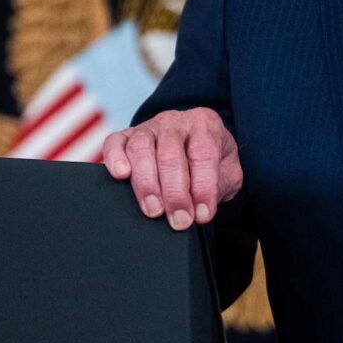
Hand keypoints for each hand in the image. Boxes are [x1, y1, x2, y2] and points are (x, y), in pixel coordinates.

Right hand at [102, 108, 242, 229]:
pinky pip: (115, 142)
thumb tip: (199, 211)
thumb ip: (218, 188)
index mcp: (206, 125)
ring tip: (153, 210)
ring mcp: (149, 127)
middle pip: (170, 153)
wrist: (196, 148)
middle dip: (175, 192)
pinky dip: (115, 158)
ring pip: (142, 148)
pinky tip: (121, 176)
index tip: (202, 214)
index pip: (203, 153)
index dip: (203, 186)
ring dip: (147, 183)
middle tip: (179, 220)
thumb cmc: (213, 162)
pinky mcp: (126, 136)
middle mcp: (175, 122)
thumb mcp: (228, 173)